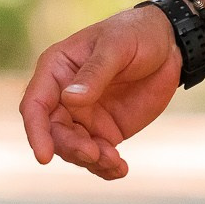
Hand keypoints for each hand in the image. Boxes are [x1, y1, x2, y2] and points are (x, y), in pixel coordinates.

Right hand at [18, 4, 180, 179]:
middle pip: (54, 133)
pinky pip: (98, 156)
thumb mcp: (117, 46)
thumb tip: (70, 99)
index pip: (35, 105)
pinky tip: (120, 169)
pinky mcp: (105, 131)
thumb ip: (94, 73)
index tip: (44, 156)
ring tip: (115, 162)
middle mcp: (63, 96)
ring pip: (75, 149)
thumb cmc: (137, 33)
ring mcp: (83, 116)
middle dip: (71, 148)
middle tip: (95, 154)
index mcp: (56, 70)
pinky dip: (106, 168)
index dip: (36, 131)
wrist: (169, 44)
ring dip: (91, 161)